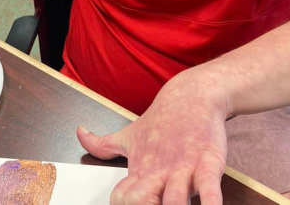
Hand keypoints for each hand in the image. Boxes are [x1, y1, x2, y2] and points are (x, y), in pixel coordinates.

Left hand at [77, 69, 228, 204]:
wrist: (190, 95)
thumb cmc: (161, 121)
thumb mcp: (128, 133)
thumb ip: (102, 143)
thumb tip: (79, 132)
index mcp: (140, 168)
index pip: (121, 198)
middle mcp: (159, 171)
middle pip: (143, 202)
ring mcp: (184, 167)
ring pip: (176, 200)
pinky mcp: (208, 162)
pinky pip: (210, 189)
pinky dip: (211, 203)